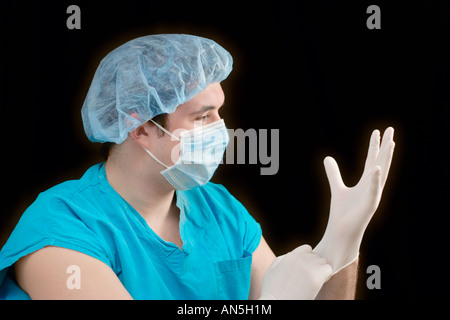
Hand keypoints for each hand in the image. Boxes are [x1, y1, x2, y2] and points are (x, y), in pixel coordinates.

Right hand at [260, 245, 332, 299]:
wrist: (276, 302)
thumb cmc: (272, 290)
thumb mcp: (272, 270)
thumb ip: (282, 260)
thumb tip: (291, 256)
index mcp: (290, 256)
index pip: (307, 249)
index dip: (308, 259)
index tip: (306, 269)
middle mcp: (300, 258)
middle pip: (316, 256)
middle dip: (315, 266)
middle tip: (310, 278)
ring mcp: (308, 267)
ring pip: (323, 262)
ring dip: (321, 270)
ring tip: (314, 282)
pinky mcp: (316, 277)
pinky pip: (328, 270)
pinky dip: (326, 276)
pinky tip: (319, 284)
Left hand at [314, 127, 394, 272]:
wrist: (341, 233)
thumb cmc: (343, 213)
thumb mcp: (337, 188)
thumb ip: (334, 173)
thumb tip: (327, 158)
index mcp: (366, 183)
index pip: (372, 160)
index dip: (375, 146)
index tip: (378, 131)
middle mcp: (372, 187)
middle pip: (381, 163)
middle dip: (385, 147)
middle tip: (390, 129)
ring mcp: (372, 196)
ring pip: (381, 174)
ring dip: (385, 159)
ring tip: (390, 143)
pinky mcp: (369, 207)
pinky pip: (374, 191)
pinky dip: (375, 180)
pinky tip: (376, 168)